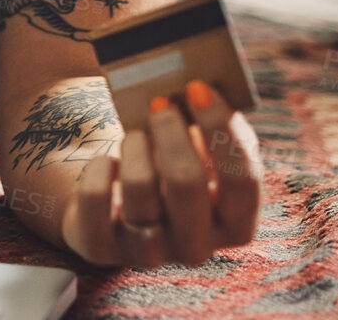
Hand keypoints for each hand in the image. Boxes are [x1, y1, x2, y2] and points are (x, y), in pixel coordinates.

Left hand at [60, 79, 263, 266]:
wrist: (115, 196)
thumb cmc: (166, 160)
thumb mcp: (196, 146)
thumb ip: (210, 121)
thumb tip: (200, 85)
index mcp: (234, 222)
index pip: (243, 183)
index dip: (222, 131)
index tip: (198, 87)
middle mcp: (196, 246)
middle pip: (188, 184)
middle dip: (171, 134)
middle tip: (158, 103)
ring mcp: (148, 251)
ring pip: (139, 188)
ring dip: (134, 146)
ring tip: (134, 133)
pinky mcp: (101, 247)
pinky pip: (94, 199)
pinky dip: (98, 168)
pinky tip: (106, 162)